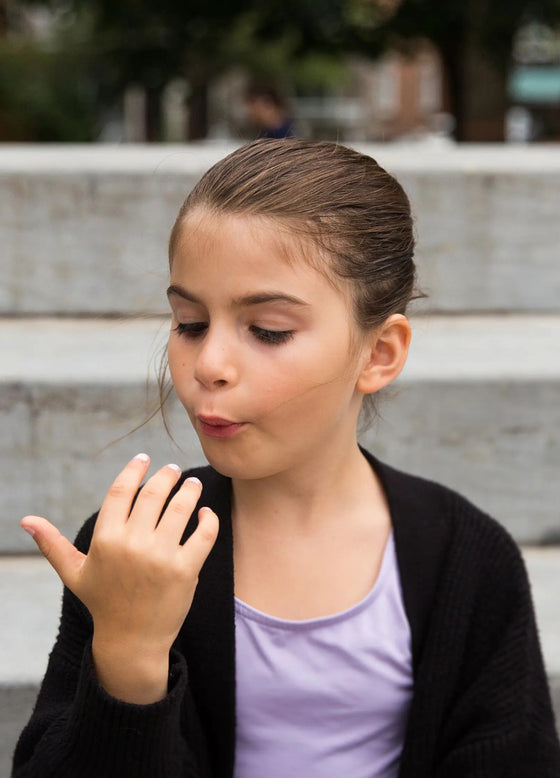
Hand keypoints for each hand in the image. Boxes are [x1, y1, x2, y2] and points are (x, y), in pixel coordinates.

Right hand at [21, 454, 218, 701]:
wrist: (132, 641)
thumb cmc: (103, 602)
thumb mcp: (75, 573)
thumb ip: (53, 544)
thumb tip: (26, 519)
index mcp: (105, 539)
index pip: (121, 491)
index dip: (134, 470)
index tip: (144, 458)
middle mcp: (132, 544)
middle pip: (154, 493)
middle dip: (166, 475)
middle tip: (173, 469)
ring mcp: (161, 556)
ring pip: (181, 508)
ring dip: (189, 491)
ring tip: (192, 485)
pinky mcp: (185, 570)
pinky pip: (204, 533)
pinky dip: (208, 518)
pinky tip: (205, 513)